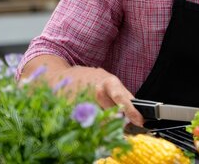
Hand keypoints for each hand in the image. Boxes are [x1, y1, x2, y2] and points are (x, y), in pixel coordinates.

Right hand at [21, 55, 144, 125]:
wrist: (59, 75)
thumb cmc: (89, 79)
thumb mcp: (108, 81)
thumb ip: (121, 95)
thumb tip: (135, 111)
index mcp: (108, 82)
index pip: (122, 98)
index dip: (132, 111)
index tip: (140, 121)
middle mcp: (95, 91)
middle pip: (111, 113)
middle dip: (117, 120)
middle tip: (120, 123)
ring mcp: (83, 100)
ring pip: (99, 120)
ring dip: (103, 123)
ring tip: (99, 116)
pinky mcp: (71, 110)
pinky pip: (85, 123)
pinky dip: (88, 124)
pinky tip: (87, 118)